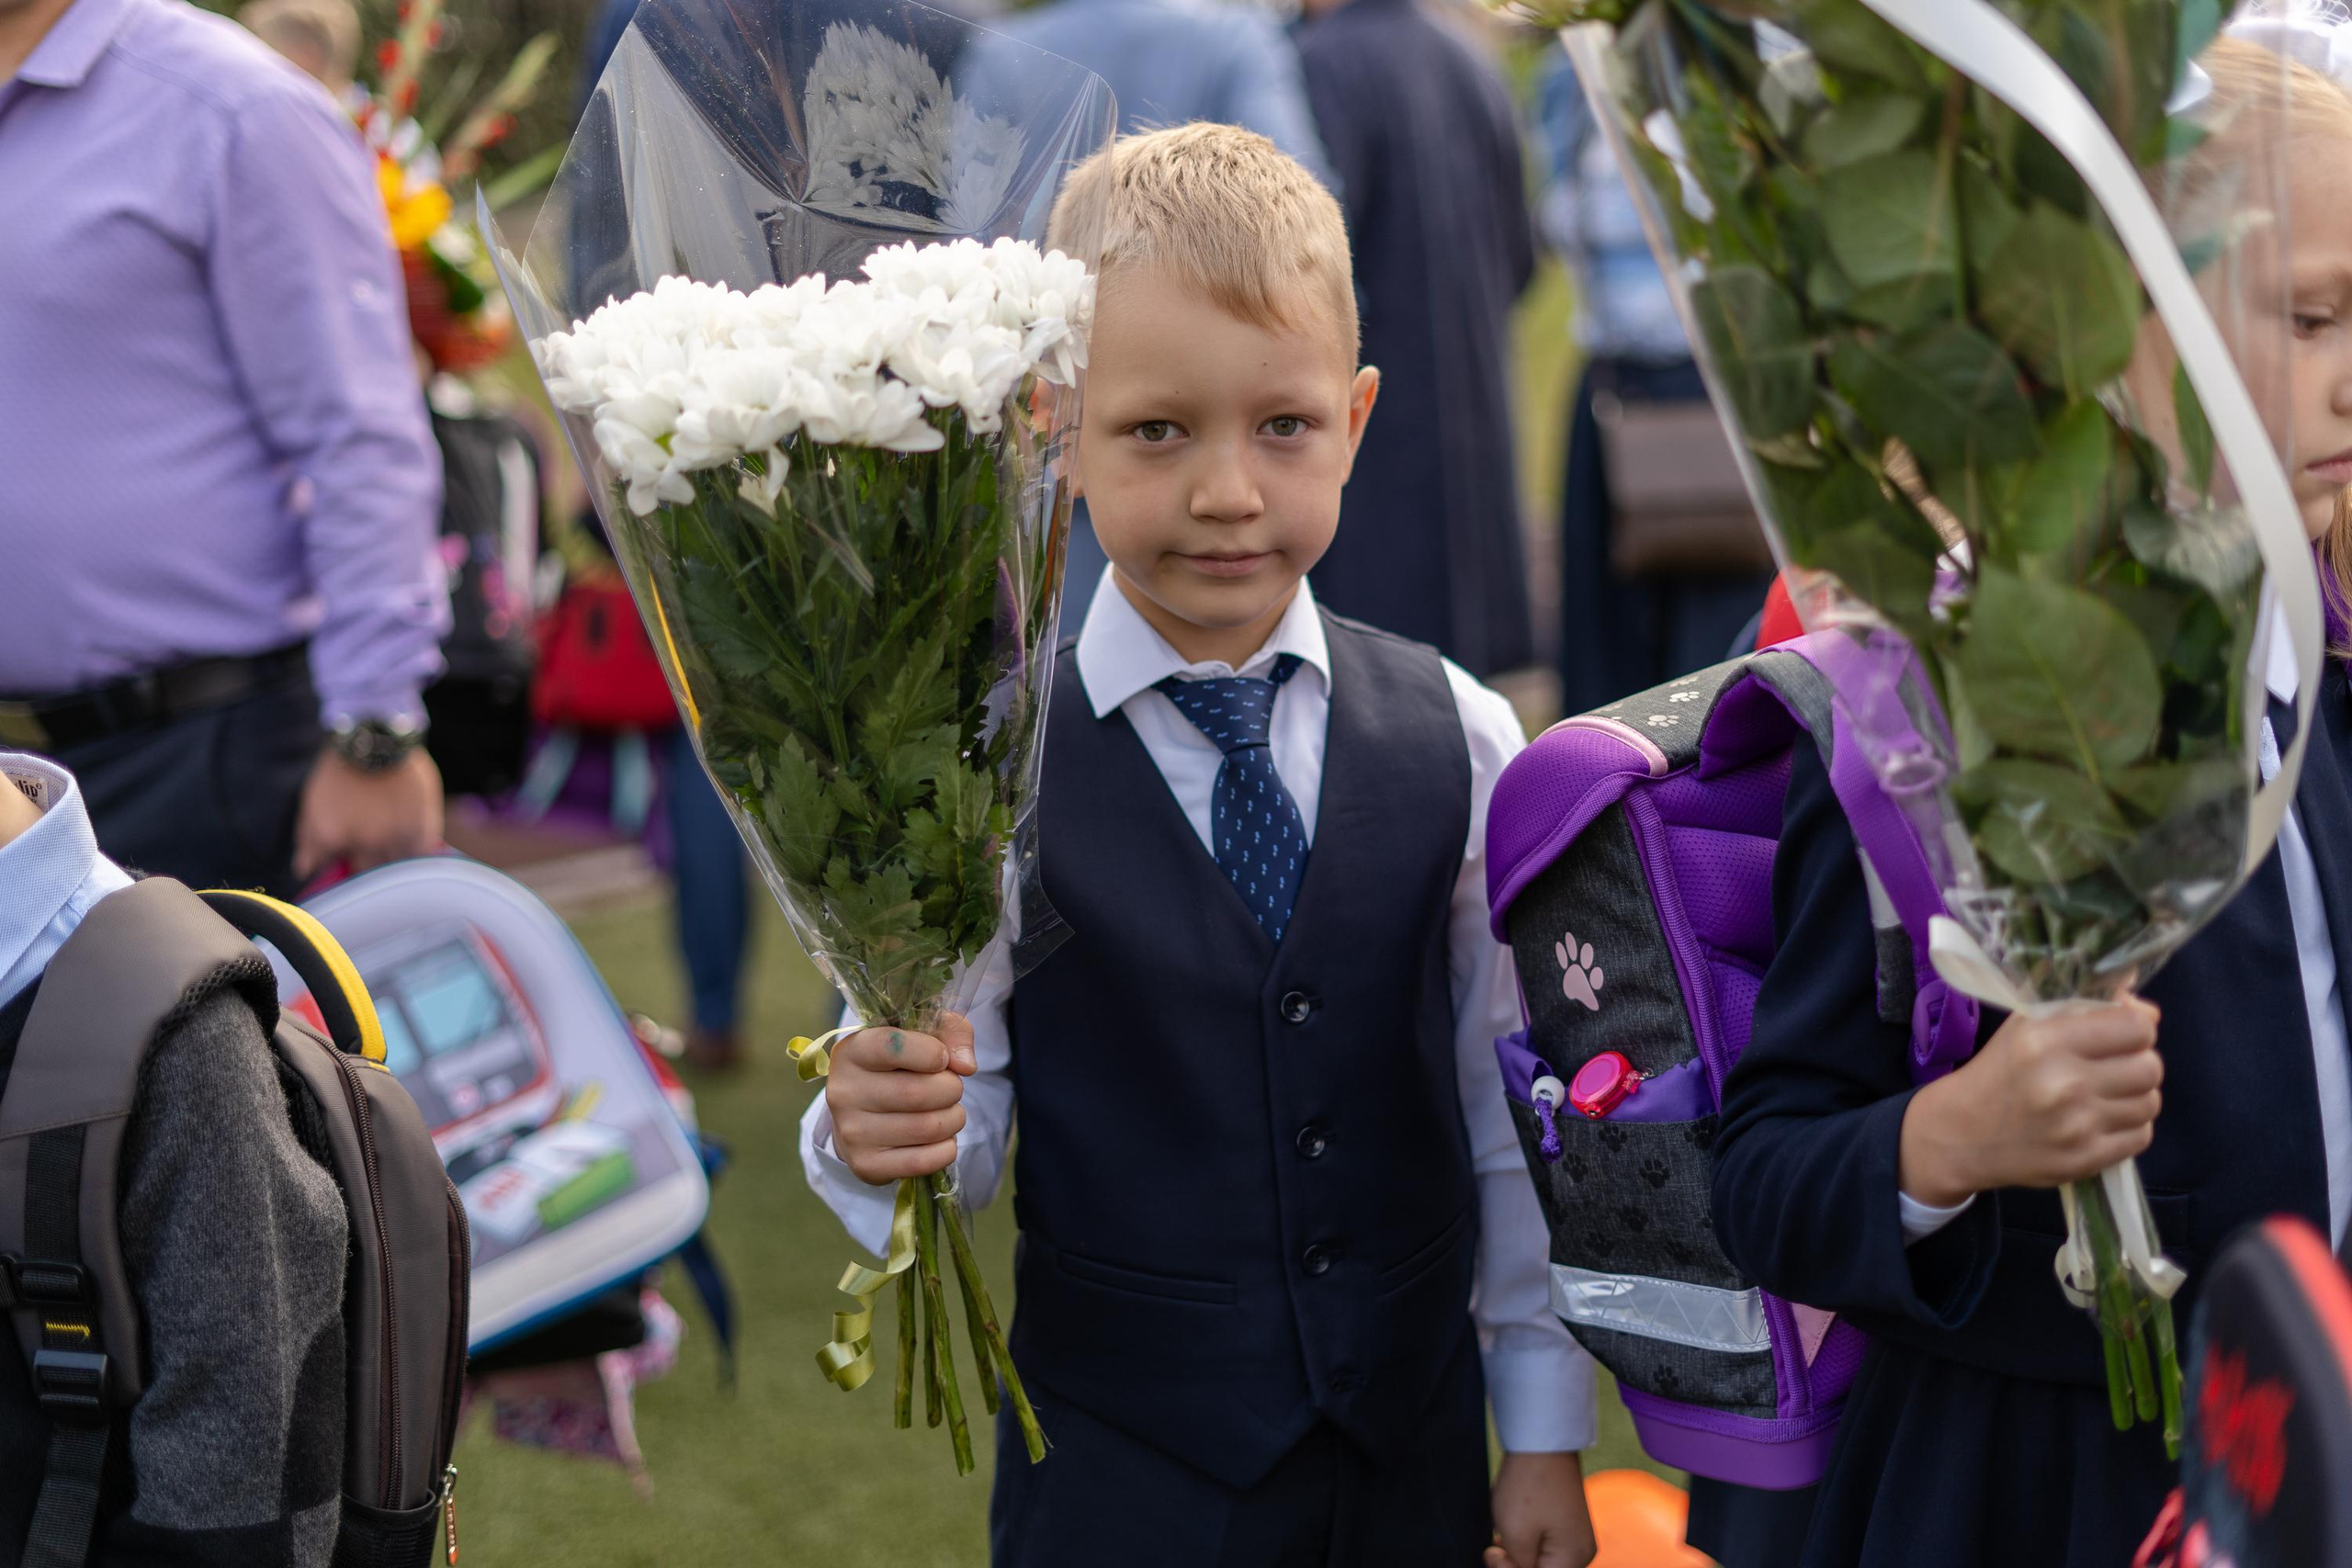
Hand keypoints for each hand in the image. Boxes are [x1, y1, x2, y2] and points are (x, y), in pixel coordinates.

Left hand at [293, 747, 443, 881]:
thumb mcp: (313, 802)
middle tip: (370, 849)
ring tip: (391, 845)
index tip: (348, 862)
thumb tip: (304, 872)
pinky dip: (416, 855)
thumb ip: (308, 841)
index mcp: (333, 836)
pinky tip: (410, 843)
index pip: (337, 876)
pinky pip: (421, 856)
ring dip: (392, 862)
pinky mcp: (423, 827)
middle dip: (367, 866)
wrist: (377, 736)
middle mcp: (365, 841)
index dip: (344, 872)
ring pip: (395, 869)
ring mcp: (396, 836)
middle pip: (368, 874)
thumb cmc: (341, 770)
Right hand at [825, 1014, 976, 1184]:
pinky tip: (941, 1137)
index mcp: (852, 1051)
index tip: (942, 1058)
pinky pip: (924, 1161)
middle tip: (951, 1088)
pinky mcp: (866, 1164)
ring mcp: (852, 1132)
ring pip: (927, 1128)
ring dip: (954, 1118)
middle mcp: (844, 1091)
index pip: (891, 1046)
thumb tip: (966, 1065)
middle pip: (917, 1093)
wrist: (864, 1114)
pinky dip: (947, 1148)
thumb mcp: (922, 1035)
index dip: (931, 1052)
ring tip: (948, 1111)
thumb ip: (950, 1033)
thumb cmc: (900, 1066)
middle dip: (951, 1089)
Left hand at [1487, 1451, 1595, 1567]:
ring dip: (1517, 1553)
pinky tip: (1511, 1525)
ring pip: (1540, 1561)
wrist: (1541, 1441)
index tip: (1493, 1552)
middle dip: (1514, 1563)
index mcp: (1573, 1559)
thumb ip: (1517, 1567)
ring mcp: (1575, 1537)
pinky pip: (1543, 1545)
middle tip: (1494, 1545)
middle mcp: (1581, 1552)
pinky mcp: (1566, 1523)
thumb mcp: (1515, 1535)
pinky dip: (1525, 1540)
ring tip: (1501, 1532)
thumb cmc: (1528, 1485)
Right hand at [1900, 998, 2162, 1206]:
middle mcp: (2063, 1082)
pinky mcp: (2085, 1159)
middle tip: (2113, 1068)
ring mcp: (2076, 1126)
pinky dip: (2128, 1126)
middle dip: (2138, 1063)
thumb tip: (2148, 1011)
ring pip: (2150, 1103)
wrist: (1960, 1133)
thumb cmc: (2000, 1070)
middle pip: (2150, 1067)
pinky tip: (2101, 1120)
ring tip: (2106, 1095)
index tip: (2119, 1035)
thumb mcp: (2028, 1025)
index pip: (2136, 1028)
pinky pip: (2141, 1136)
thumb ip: (2086, 1008)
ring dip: (2134, 1096)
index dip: (2135, 1028)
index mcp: (2046, 1040)